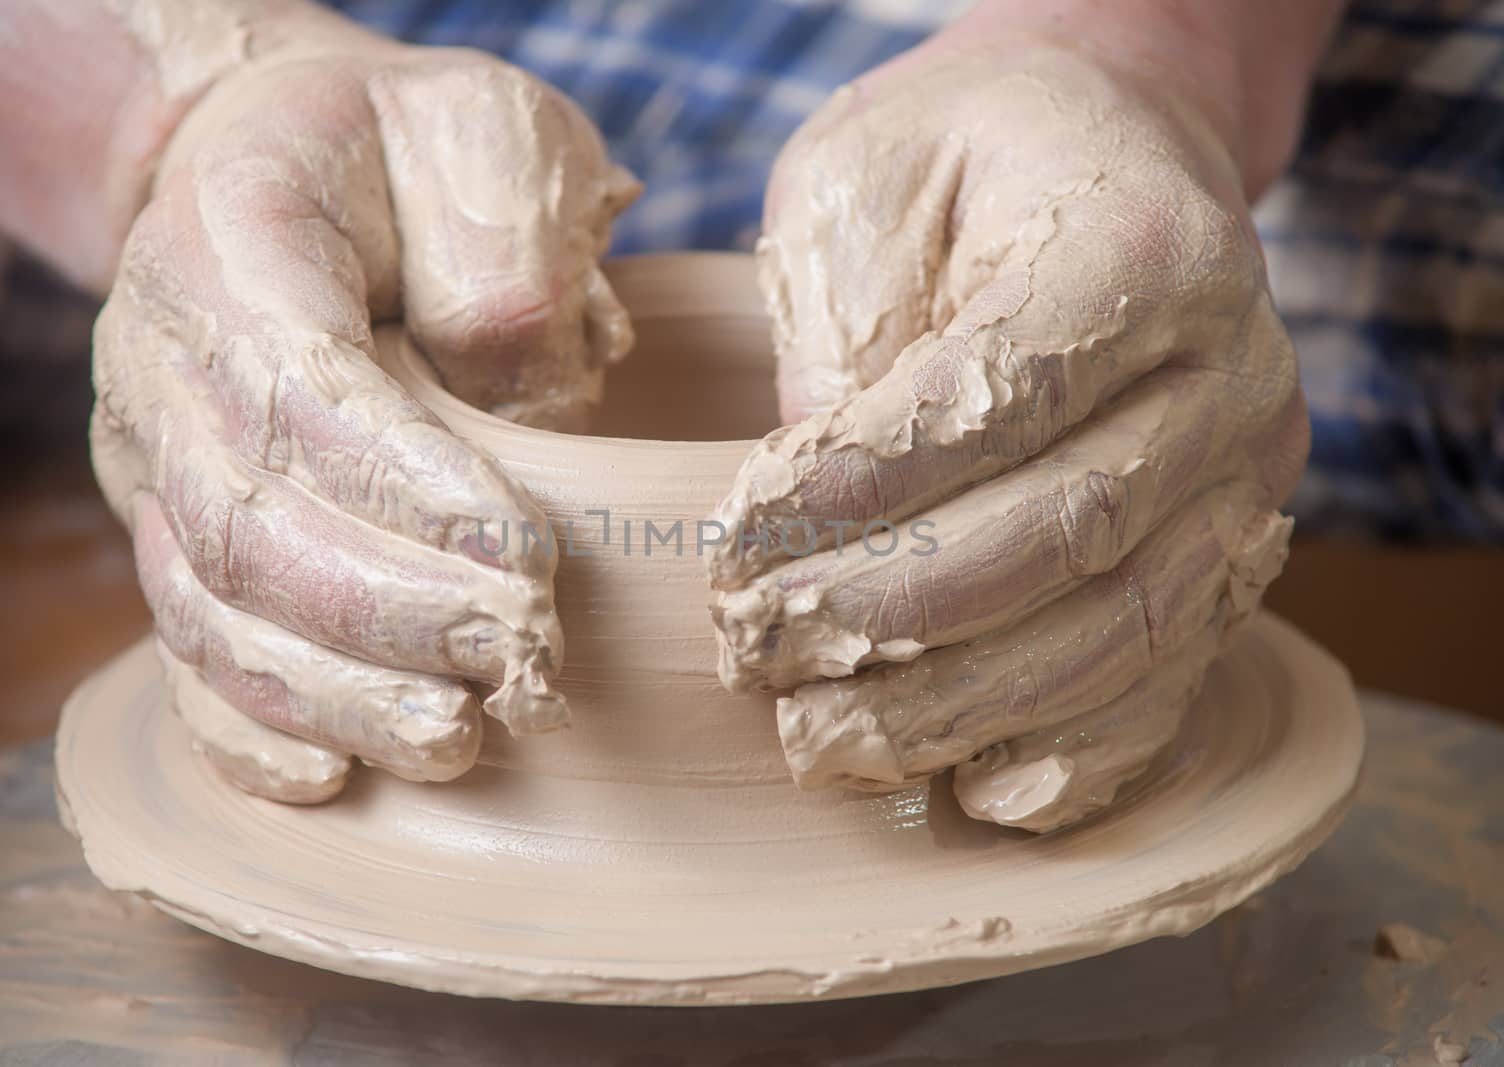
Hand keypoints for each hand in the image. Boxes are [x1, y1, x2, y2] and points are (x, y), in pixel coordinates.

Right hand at [92, 38, 638, 800]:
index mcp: (230, 245)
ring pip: (209, 612)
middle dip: (387, 615)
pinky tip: (333, 779)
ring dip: (335, 696)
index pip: (307, 394)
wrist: (282, 162)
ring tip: (459, 741)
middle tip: (516, 665)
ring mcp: (157, 462)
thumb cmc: (404, 151)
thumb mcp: (480, 132)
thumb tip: (512, 399)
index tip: (531, 565)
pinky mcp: (177, 532)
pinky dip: (252, 729)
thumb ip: (503, 243)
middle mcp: (163, 368)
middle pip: (249, 526)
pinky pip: (187, 652)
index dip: (413, 495)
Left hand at [706, 35, 1307, 829]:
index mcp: (1144, 247)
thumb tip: (798, 524)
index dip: (860, 490)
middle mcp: (1229, 372)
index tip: (732, 545)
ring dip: (959, 707)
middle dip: (893, 614)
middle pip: (1069, 531)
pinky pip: (1171, 679)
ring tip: (819, 742)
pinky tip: (974, 790)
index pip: (1002, 396)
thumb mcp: (862, 189)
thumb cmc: (957, 165)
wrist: (1100, 156)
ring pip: (1123, 630)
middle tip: (757, 651)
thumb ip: (843, 339)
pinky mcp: (1230, 555)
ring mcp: (1246, 478)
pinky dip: (1076, 752)